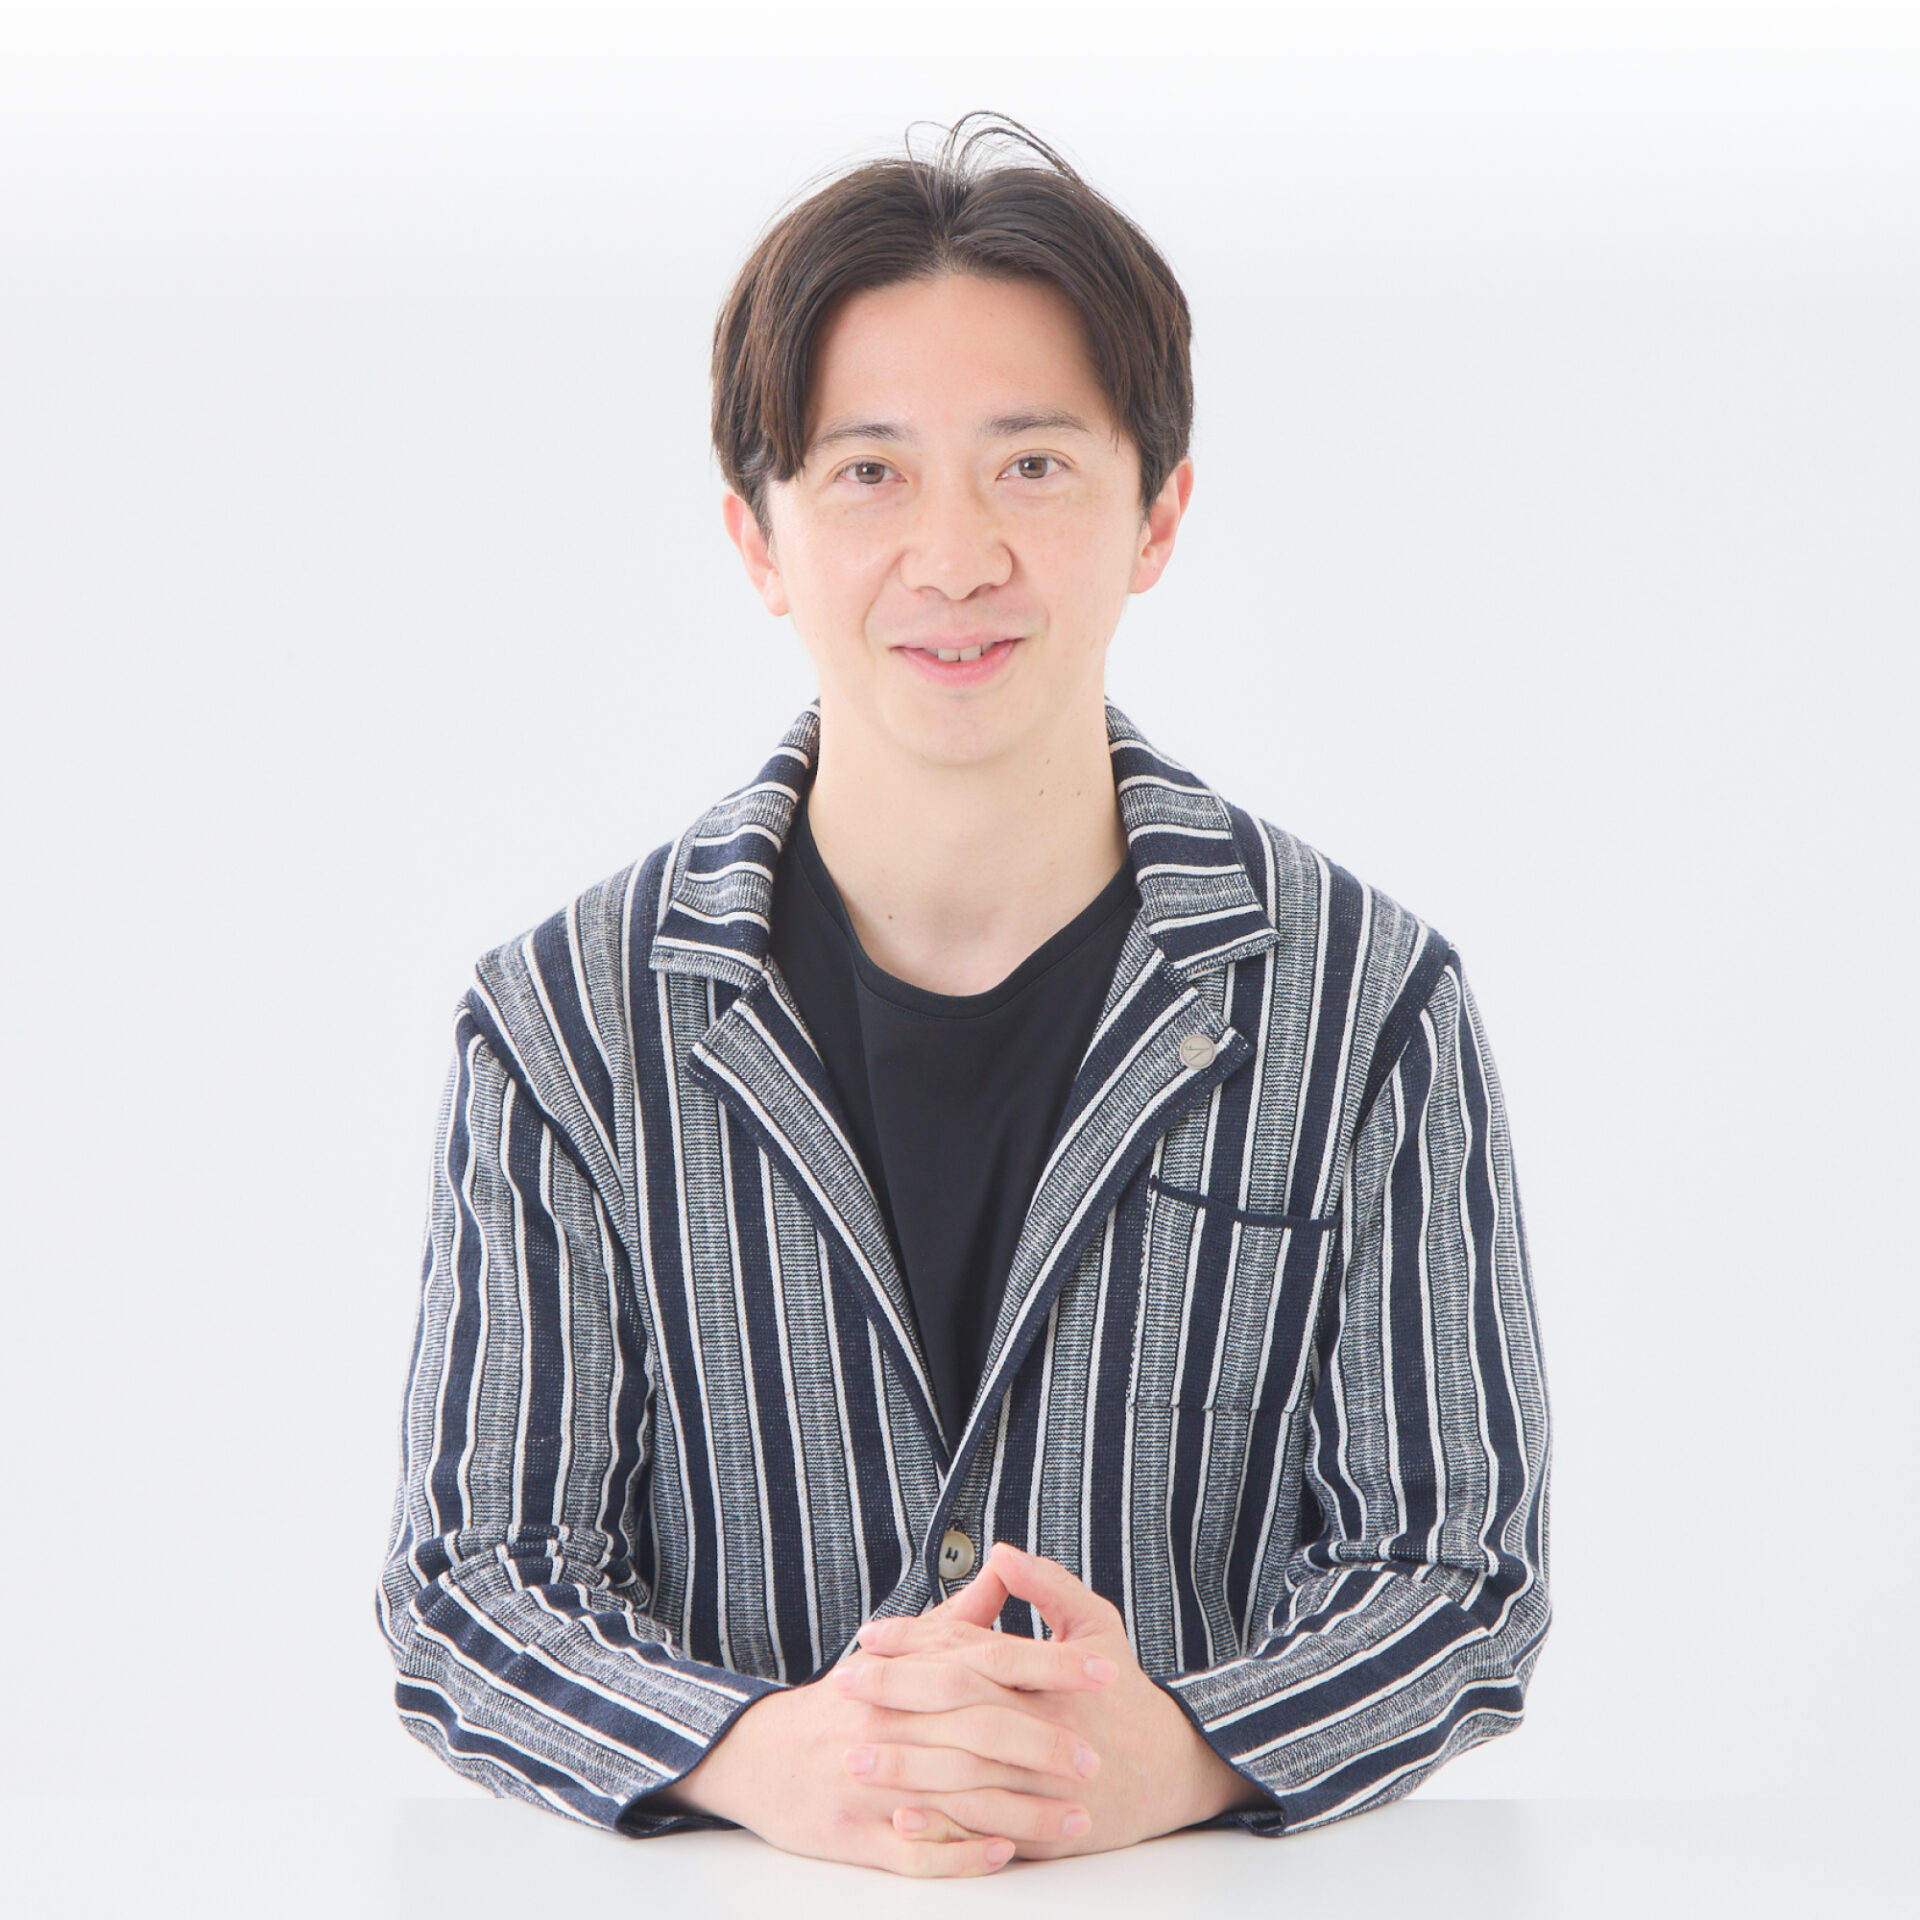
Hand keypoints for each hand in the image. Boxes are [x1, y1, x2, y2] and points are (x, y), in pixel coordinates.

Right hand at [649, 1609, 1112, 1876]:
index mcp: (906, 1671)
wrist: (756, 1755)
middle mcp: (890, 1722)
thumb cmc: (840, 1703)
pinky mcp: (857, 1835)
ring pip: (958, 1794)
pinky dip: (962, 1853)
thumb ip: (957, 1618)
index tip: (1106, 1668)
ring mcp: (873, 1781)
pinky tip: (1005, 1852)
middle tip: (1095, 1754)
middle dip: (1043, 1740)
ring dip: (1023, 1808)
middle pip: (977, 1726)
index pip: (989, 1658)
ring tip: (1078, 1818)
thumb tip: (1006, 1567)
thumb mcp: (893, 1650)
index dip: (1050, 1662)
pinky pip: (916, 1851)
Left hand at [845, 1542, 1265, 1857]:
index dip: (917, 1641)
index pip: (972, 1651)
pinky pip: (987, 1832)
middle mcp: (1047, 1729)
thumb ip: (1048, 1585)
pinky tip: (902, 1820)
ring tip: (853, 1757)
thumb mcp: (1095, 1623)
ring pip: (967, 1777)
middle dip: (897, 1700)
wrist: (1173, 1769)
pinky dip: (944, 1828)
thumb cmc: (1123, 1689)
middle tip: (842, 1690)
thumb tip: (998, 1552)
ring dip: (906, 1769)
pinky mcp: (1045, 1831)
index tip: (869, 1636)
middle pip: (960, 1711)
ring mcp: (1046, 1786)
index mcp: (1052, 1676)